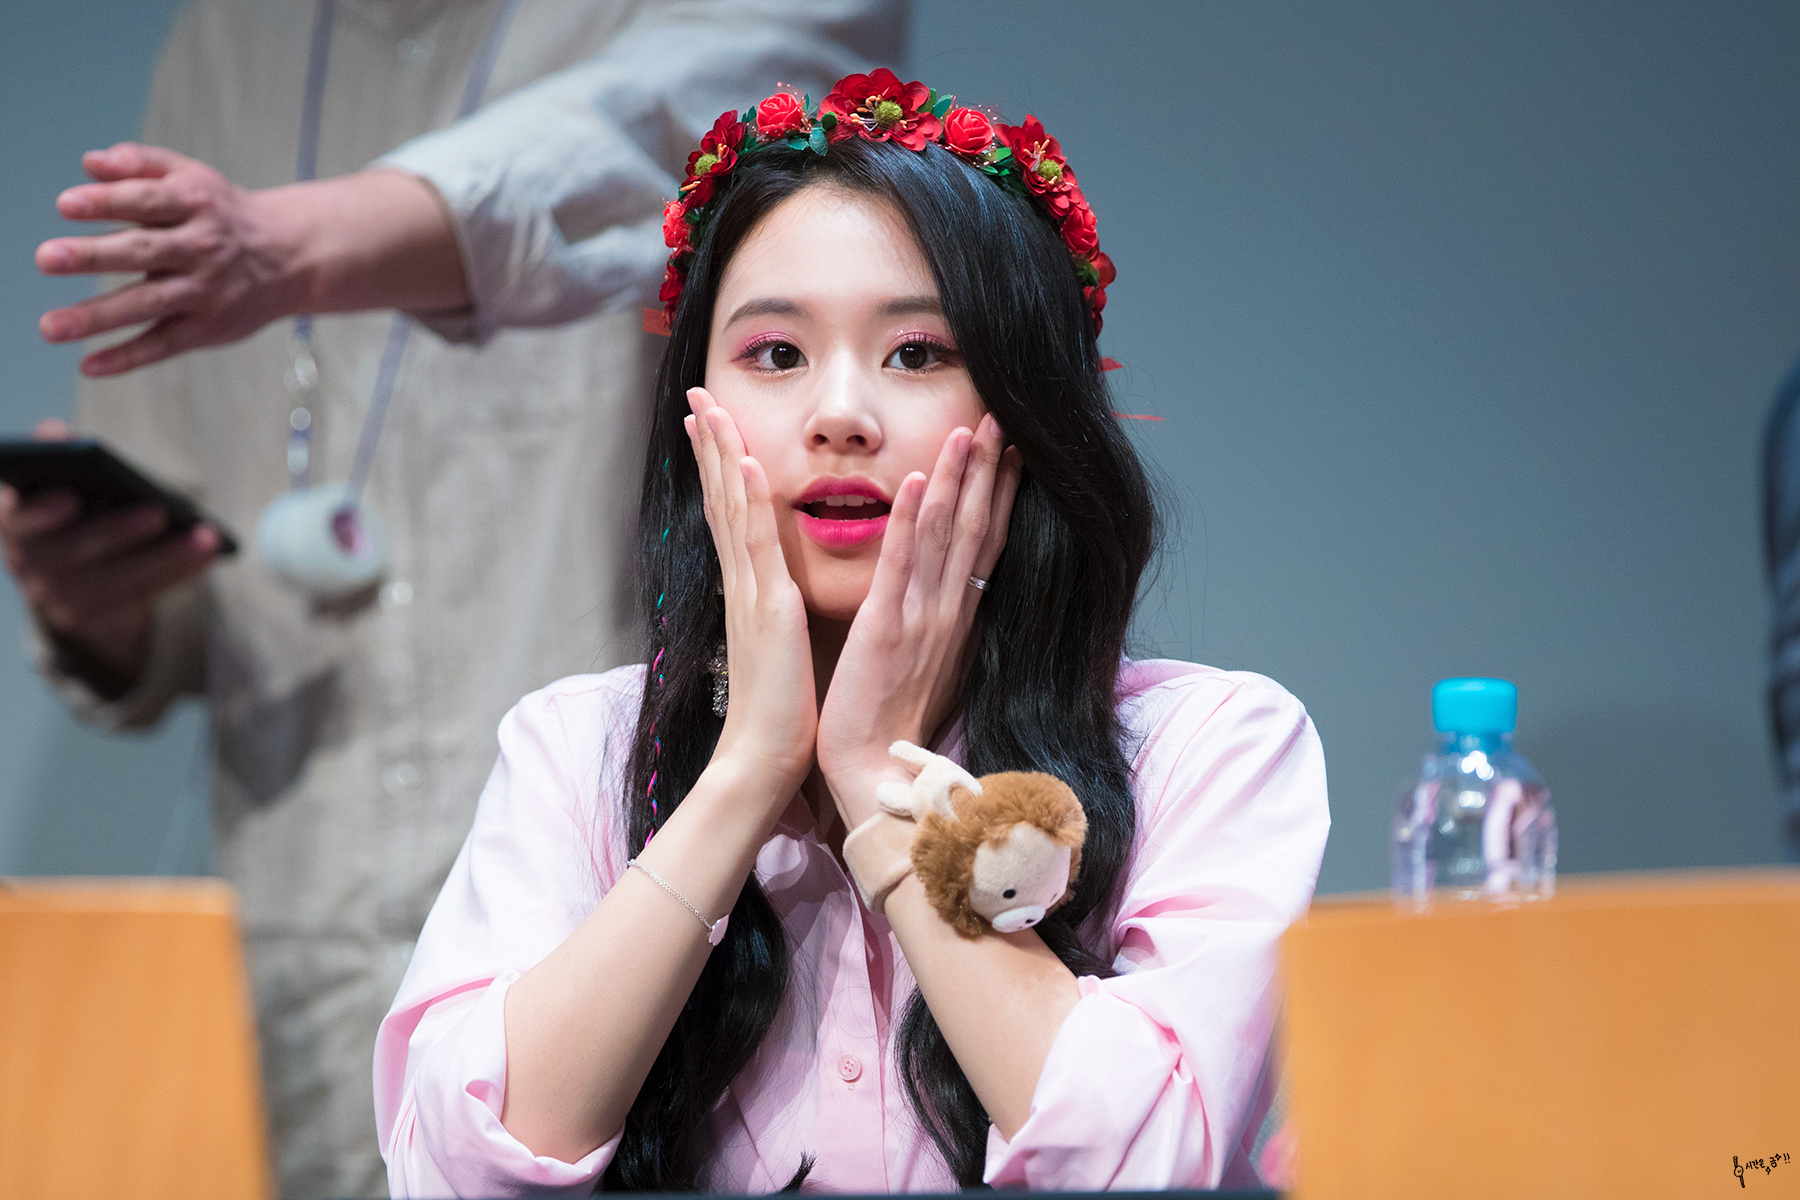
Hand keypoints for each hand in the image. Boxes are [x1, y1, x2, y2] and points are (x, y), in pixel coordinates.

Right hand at [0, 419, 219, 692]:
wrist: (66, 582)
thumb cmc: (70, 517)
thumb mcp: (59, 487)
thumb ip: (59, 460)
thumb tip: (54, 432)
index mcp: (15, 520)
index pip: (18, 518)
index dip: (41, 510)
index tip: (70, 498)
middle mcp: (27, 561)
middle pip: (71, 552)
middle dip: (115, 531)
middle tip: (155, 511)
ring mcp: (56, 595)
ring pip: (113, 580)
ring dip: (164, 557)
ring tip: (204, 536)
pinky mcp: (92, 617)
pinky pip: (139, 595)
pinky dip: (176, 572)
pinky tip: (207, 554)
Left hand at [36, 144, 303, 375]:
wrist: (292, 256)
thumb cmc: (224, 213)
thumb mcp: (191, 177)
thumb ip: (140, 164)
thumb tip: (90, 164)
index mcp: (195, 204)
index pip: (146, 201)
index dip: (107, 201)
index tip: (66, 205)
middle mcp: (202, 248)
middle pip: (143, 251)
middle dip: (94, 255)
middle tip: (48, 258)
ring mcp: (205, 292)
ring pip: (148, 303)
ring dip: (99, 316)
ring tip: (50, 326)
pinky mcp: (208, 328)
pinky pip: (165, 344)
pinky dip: (128, 356)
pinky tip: (89, 364)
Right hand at [685, 389, 817, 801]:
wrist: (763, 759)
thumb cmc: (779, 714)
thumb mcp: (779, 647)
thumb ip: (775, 614)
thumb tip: (777, 594)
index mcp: (749, 590)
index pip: (732, 515)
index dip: (720, 467)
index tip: (710, 424)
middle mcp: (743, 583)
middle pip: (722, 498)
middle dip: (710, 444)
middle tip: (698, 395)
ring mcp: (750, 591)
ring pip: (732, 509)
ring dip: (722, 454)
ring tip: (710, 408)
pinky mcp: (768, 608)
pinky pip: (756, 544)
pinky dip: (749, 500)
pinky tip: (745, 461)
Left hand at [815, 414, 1021, 826]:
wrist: (871, 771)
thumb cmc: (892, 723)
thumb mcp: (928, 662)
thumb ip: (939, 622)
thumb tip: (952, 593)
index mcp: (958, 618)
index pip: (984, 543)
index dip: (1000, 493)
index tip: (1012, 449)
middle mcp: (949, 611)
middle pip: (976, 527)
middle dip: (990, 470)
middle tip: (1002, 417)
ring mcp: (922, 617)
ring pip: (945, 534)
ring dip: (959, 479)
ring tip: (969, 430)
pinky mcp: (886, 629)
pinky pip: (902, 565)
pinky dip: (910, 521)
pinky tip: (920, 481)